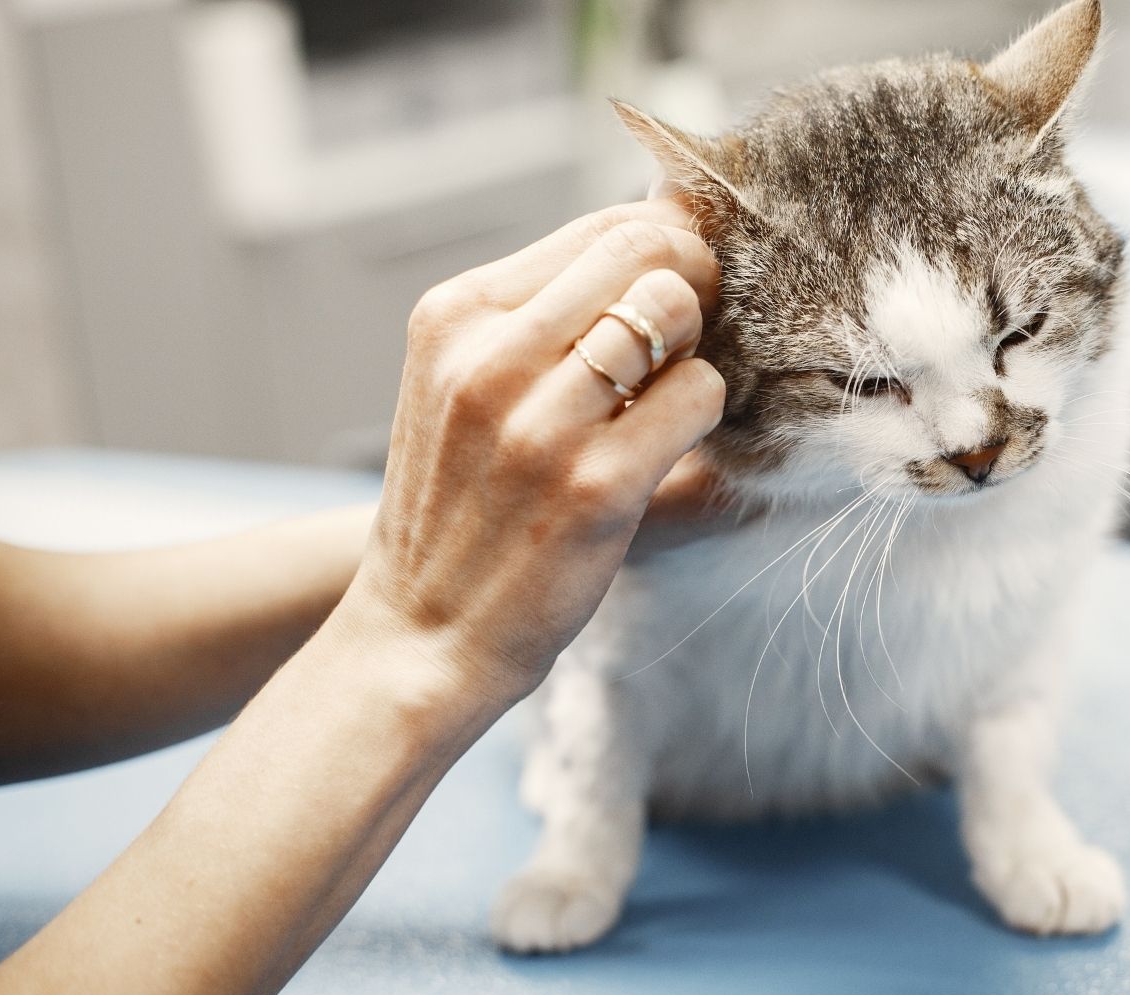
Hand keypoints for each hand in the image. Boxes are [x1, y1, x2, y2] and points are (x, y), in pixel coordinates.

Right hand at [338, 201, 725, 737]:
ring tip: (670, 398)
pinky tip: (675, 446)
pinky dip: (707, 412)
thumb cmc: (465, 503)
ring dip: (697, 351)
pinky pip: (698, 394)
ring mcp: (540, 423)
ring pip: (675, 312)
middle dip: (695, 283)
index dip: (666, 248)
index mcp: (455, 316)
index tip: (681, 289)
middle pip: (645, 253)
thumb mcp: (464, 384)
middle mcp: (489, 357)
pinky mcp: (595, 485)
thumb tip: (665, 226)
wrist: (422, 634)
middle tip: (694, 339)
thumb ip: (542, 314)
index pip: (600, 229)